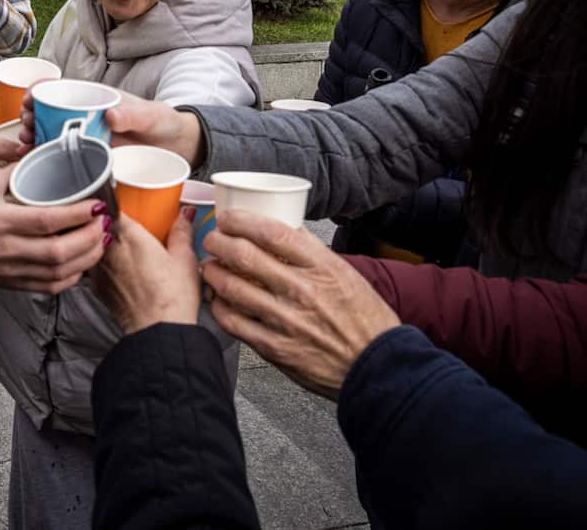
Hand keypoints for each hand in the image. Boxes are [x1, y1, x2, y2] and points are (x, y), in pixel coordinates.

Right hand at [0, 166, 106, 293]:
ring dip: (88, 257)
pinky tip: (83, 261)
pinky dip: (74, 276)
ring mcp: (12, 271)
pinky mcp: (15, 285)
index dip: (77, 214)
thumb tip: (44, 157)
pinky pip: (52, 287)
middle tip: (105, 221)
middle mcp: (8, 249)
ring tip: (101, 239)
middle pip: (59, 251)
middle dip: (90, 237)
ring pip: (60, 272)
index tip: (97, 203)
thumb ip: (14, 172)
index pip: (47, 220)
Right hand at [18, 86, 205, 167]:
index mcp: (96, 99)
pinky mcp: (90, 159)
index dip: (39, 90)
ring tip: (26, 144)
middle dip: (30, 116)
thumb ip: (133, 115)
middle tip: (25, 126)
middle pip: (48, 112)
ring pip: (51, 135)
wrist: (178, 148)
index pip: (60, 89)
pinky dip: (47, 159)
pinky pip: (64, 158)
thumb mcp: (151, 116)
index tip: (28, 99)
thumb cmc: (165, 123)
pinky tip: (36, 164)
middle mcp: (86, 117)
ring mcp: (86, 139)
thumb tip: (110, 115)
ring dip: (34, 137)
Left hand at [91, 209, 200, 334]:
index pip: (112, 205)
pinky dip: (103, 263)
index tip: (123, 201)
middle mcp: (108, 249)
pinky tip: (119, 269)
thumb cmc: (173, 298)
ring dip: (103, 241)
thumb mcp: (185, 258)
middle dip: (109, 220)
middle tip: (125, 222)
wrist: (158, 331)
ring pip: (93, 244)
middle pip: (99, 224)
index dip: (116, 201)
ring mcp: (99, 268)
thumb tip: (184, 215)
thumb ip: (181, 231)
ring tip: (122, 247)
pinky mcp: (96, 286)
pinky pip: (95, 265)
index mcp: (130, 235)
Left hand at [201, 210, 399, 399]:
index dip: (242, 220)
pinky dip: (219, 306)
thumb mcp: (347, 275)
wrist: (378, 368)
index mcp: (322, 268)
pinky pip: (233, 321)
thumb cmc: (365, 321)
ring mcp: (286, 320)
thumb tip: (285, 229)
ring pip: (231, 287)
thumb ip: (313, 253)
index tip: (229, 218)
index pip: (273, 232)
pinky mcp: (275, 348)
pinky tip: (218, 299)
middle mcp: (302, 291)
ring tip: (209, 267)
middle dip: (218, 242)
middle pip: (244, 256)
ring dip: (212, 272)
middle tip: (212, 239)